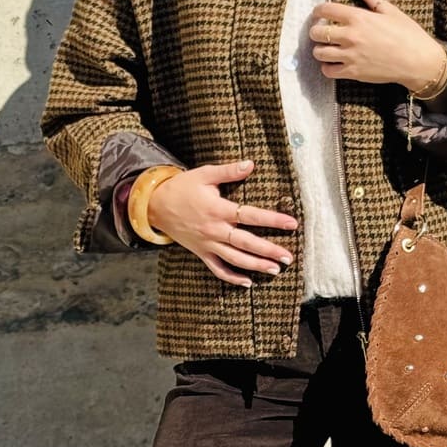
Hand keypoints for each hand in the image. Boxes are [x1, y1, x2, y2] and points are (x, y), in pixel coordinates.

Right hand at [147, 159, 298, 286]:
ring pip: (235, 259)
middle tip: (288, 257)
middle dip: (268, 251)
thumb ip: (228, 171)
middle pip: (246, 243)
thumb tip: (251, 164)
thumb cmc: (181, 188)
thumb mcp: (204, 174)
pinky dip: (231, 277)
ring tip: (275, 270)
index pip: (251, 215)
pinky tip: (247, 282)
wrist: (154, 205)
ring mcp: (207, 244)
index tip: (292, 224)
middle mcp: (214, 230)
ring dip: (256, 266)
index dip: (272, 220)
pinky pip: (217, 269)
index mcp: (218, 209)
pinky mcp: (201, 252)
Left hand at [309, 0, 446, 92]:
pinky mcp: (353, 72)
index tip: (318, 13)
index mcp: (359, 17)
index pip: (326, 10)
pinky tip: (333, 63)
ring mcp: (350, 55)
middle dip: (316, 31)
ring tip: (326, 48)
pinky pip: (328, 71)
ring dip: (319, 50)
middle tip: (321, 32)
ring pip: (319, 53)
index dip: (318, 10)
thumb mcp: (390, 11)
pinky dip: (327, 67)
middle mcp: (351, 35)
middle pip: (318, 32)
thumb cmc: (407, 34)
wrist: (418, 61)